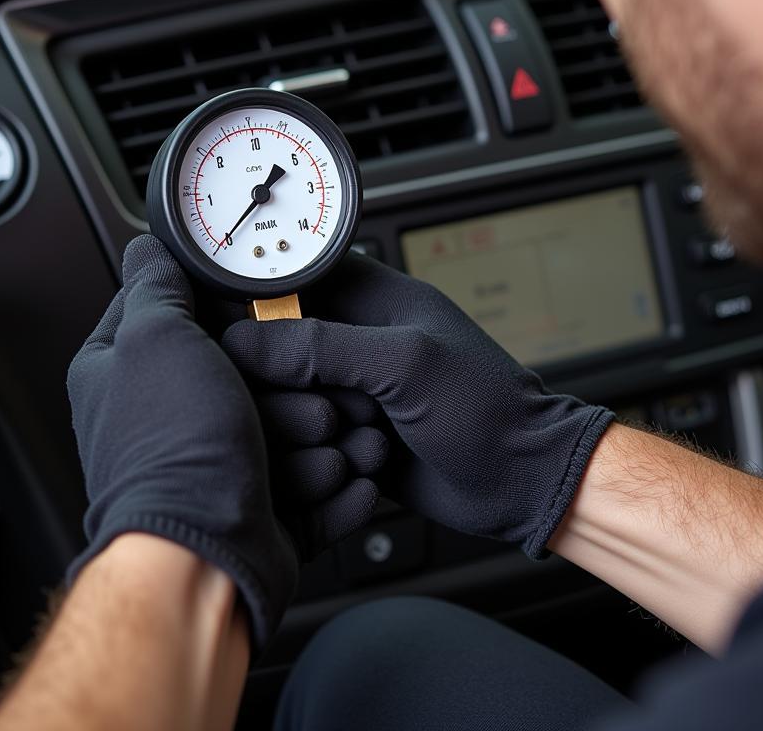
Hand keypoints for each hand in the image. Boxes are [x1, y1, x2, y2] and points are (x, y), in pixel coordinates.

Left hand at [66, 235, 380, 648]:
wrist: (204, 557)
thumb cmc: (174, 451)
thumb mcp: (157, 338)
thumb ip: (156, 285)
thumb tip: (149, 246)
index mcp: (130, 372)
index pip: (181, 311)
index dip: (226, 307)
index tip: (261, 309)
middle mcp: (170, 419)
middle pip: (251, 372)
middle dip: (289, 385)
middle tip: (300, 393)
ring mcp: (217, 466)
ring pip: (289, 429)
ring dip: (320, 439)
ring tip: (327, 443)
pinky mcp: (259, 510)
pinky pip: (315, 490)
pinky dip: (337, 490)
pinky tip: (350, 481)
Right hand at [223, 252, 613, 557]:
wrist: (519, 480)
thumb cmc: (484, 407)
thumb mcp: (403, 362)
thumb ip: (319, 345)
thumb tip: (243, 340)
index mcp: (367, 297)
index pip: (286, 282)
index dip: (261, 309)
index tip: (249, 341)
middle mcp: (349, 340)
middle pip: (271, 352)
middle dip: (297, 390)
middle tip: (346, 404)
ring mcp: (345, 390)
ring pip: (280, 404)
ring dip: (316, 430)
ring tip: (368, 433)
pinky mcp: (343, 435)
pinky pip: (300, 446)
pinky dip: (326, 460)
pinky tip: (370, 460)